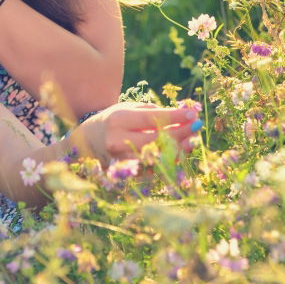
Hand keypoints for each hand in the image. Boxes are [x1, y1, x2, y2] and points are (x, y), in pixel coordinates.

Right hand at [71, 102, 201, 166]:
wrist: (87, 142)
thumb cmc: (114, 120)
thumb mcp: (129, 109)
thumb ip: (153, 112)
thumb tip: (183, 116)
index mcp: (118, 120)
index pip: (152, 119)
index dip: (175, 117)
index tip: (193, 114)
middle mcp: (117, 141)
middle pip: (157, 139)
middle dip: (180, 133)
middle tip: (197, 126)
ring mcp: (120, 161)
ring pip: (156, 158)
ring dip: (178, 149)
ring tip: (192, 140)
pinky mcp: (125, 174)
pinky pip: (152, 170)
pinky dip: (169, 161)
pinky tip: (180, 152)